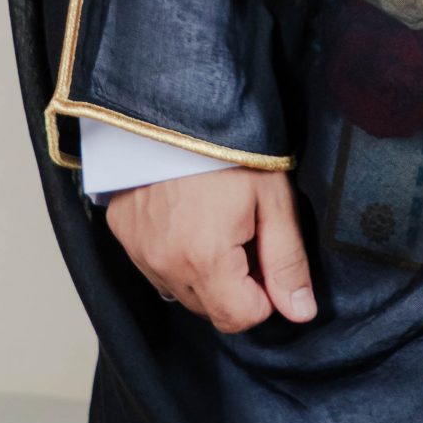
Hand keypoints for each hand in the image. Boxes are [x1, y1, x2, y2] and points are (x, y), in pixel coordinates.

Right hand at [104, 169, 317, 332]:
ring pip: (181, 290)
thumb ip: (287, 260)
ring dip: (204, 272)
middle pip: (211, 309)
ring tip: (215, 222)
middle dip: (235, 284)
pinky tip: (187, 217)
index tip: (266, 254)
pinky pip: (155, 267)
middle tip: (244, 233)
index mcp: (205, 260)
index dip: (265, 294)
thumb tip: (301, 313)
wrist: (176, 104)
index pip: (240, 318)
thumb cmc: (231, 148)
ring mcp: (138, 252)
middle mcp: (164, 265)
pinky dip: (174, 254)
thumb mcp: (273, 198)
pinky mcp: (121, 234)